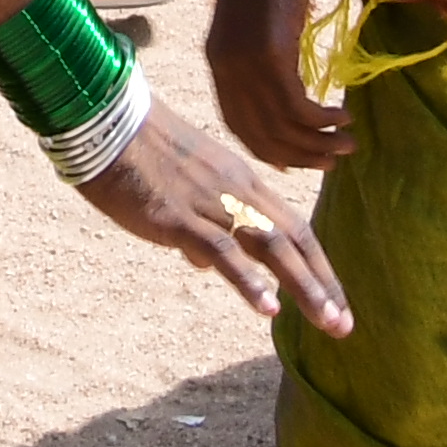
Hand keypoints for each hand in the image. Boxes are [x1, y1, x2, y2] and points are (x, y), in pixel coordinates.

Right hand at [77, 92, 350, 331]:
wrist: (102, 120)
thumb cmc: (136, 153)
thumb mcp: (181, 186)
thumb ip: (200, 222)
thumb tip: (204, 264)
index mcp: (239, 180)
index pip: (292, 226)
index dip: (317, 266)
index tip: (335, 301)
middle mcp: (235, 190)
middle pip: (293, 238)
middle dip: (323, 284)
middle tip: (344, 326)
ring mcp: (209, 202)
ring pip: (270, 244)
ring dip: (303, 286)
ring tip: (326, 322)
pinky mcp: (178, 215)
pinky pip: (222, 248)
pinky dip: (248, 279)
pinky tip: (268, 308)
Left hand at [202, 0, 352, 169]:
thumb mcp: (255, 23)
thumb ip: (259, 57)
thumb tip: (286, 89)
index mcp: (217, 61)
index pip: (237, 123)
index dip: (267, 148)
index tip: (295, 162)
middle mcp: (225, 68)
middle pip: (260, 133)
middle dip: (297, 155)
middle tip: (330, 162)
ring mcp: (245, 63)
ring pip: (282, 126)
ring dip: (317, 143)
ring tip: (346, 146)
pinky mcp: (271, 55)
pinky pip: (298, 106)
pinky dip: (322, 120)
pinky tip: (343, 117)